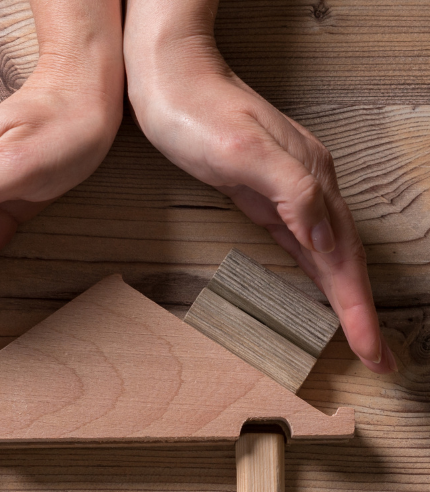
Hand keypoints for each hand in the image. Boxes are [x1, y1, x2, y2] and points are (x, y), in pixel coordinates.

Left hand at [124, 0, 396, 373]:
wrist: (170, 74)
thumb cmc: (197, 112)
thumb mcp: (242, 153)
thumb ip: (291, 192)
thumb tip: (324, 237)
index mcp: (310, 181)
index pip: (343, 261)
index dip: (359, 311)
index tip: (374, 353)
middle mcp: (310, 186)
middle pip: (347, 262)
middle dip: (363, 314)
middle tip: (379, 359)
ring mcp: (290, 190)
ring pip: (331, 254)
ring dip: (347, 298)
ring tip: (361, 334)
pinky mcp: (268, 194)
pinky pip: (307, 244)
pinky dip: (322, 274)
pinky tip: (324, 287)